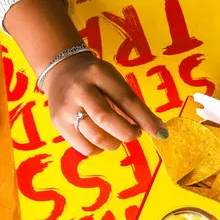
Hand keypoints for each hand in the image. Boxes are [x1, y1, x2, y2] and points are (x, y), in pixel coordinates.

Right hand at [42, 52, 167, 155]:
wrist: (60, 70)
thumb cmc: (96, 79)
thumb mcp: (115, 81)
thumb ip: (133, 104)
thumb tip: (157, 131)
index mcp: (99, 73)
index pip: (126, 99)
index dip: (146, 119)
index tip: (161, 133)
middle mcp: (79, 89)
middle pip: (106, 119)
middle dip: (128, 133)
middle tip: (134, 133)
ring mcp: (66, 107)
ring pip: (96, 137)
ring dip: (115, 143)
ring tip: (116, 134)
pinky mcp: (58, 124)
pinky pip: (86, 148)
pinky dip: (100, 149)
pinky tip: (101, 138)